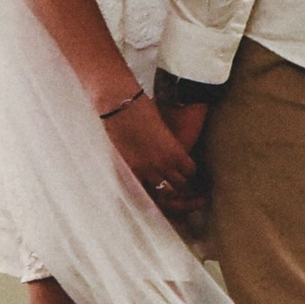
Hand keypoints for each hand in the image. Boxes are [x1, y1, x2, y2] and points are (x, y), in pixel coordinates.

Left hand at [102, 89, 200, 218]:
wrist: (120, 104)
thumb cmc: (114, 122)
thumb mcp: (118, 148)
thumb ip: (128, 163)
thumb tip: (136, 171)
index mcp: (130, 173)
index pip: (142, 197)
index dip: (151, 200)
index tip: (156, 199)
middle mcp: (145, 173)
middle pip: (161, 195)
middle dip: (168, 196)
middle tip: (173, 192)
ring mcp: (160, 164)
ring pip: (177, 186)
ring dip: (181, 185)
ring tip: (183, 184)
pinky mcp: (174, 152)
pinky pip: (189, 170)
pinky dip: (190, 171)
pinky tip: (188, 168)